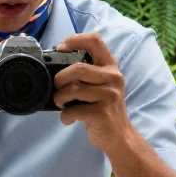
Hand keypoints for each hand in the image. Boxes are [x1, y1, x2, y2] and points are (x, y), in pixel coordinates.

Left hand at [52, 33, 134, 152]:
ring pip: (74, 88)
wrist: (120, 136)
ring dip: (60, 97)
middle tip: (56, 88)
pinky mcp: (102, 113)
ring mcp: (109, 96)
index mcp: (111, 67)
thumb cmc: (103, 108)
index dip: (75, 40)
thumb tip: (55, 66)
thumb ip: (87, 73)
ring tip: (60, 103)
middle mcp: (113, 78)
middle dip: (59, 78)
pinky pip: (74, 110)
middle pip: (78, 68)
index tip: (60, 48)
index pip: (95, 41)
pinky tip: (68, 118)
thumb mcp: (101, 85)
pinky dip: (65, 115)